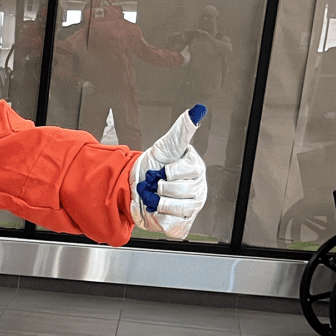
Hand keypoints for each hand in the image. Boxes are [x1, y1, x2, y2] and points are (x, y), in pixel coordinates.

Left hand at [131, 105, 207, 239]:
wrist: (136, 188)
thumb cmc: (153, 166)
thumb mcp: (166, 145)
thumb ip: (182, 129)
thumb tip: (197, 111)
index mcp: (196, 170)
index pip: (184, 171)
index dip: (168, 171)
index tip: (164, 169)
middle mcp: (198, 189)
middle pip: (177, 191)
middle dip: (159, 187)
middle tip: (157, 184)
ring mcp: (192, 208)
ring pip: (173, 208)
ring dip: (158, 203)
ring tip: (156, 197)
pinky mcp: (182, 223)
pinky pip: (171, 224)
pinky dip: (159, 219)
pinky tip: (158, 211)